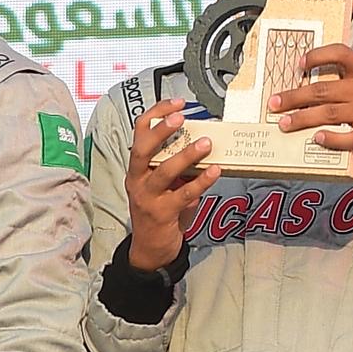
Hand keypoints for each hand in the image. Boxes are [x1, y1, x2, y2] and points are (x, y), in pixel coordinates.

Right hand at [123, 100, 208, 269]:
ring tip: (206, 144)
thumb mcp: (164, 183)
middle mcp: (137, 179)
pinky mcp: (162, 213)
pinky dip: (201, 181)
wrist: (150, 248)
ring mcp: (147, 197)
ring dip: (186, 156)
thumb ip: (177, 165)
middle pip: (142, 149)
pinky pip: (183, 195)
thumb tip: (203, 142)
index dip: (156, 115)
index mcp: (137, 167)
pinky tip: (215, 171)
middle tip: (181, 118)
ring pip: (163, 171)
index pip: (139, 133)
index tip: (177, 103)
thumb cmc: (160, 210)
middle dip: (161, 131)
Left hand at [272, 44, 352, 166]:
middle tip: (274, 103)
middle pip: (323, 89)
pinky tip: (316, 138)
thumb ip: (344, 83)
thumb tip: (303, 87)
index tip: (298, 64)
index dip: (317, 56)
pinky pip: (348, 136)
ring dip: (302, 118)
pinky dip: (331, 138)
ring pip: (328, 112)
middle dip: (294, 96)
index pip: (340, 53)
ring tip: (284, 123)